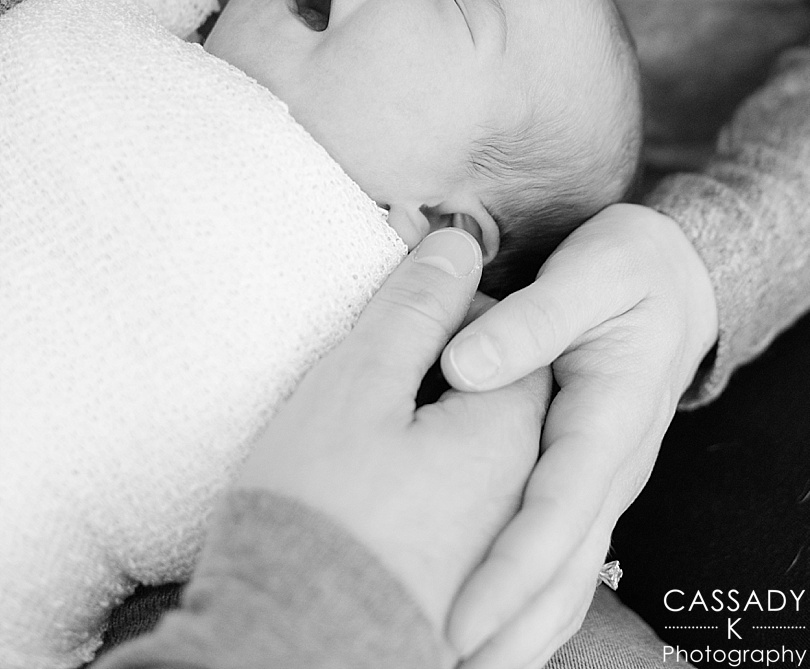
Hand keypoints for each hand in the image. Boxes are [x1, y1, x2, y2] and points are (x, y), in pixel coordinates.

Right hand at [236, 227, 551, 647]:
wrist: (291, 645)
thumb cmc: (321, 506)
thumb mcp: (362, 382)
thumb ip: (417, 307)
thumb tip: (456, 243)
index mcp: (508, 434)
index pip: (508, 342)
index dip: (455, 316)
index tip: (400, 320)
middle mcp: (519, 492)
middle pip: (502, 399)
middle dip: (450, 371)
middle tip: (382, 369)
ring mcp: (494, 544)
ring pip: (483, 454)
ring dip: (440, 428)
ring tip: (375, 431)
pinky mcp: (462, 581)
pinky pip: (473, 512)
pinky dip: (443, 484)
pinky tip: (396, 487)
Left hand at [440, 203, 718, 668]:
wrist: (673, 278)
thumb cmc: (629, 271)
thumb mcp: (589, 275)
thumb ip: (532, 321)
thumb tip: (463, 366)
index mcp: (610, 420)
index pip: (559, 512)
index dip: (511, 571)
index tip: (461, 617)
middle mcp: (610, 465)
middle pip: (565, 569)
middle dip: (510, 630)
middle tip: (441, 667)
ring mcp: (601, 478)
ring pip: (568, 574)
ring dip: (520, 629)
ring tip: (456, 667)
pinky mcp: (585, 477)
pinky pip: (563, 554)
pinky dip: (532, 599)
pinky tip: (492, 625)